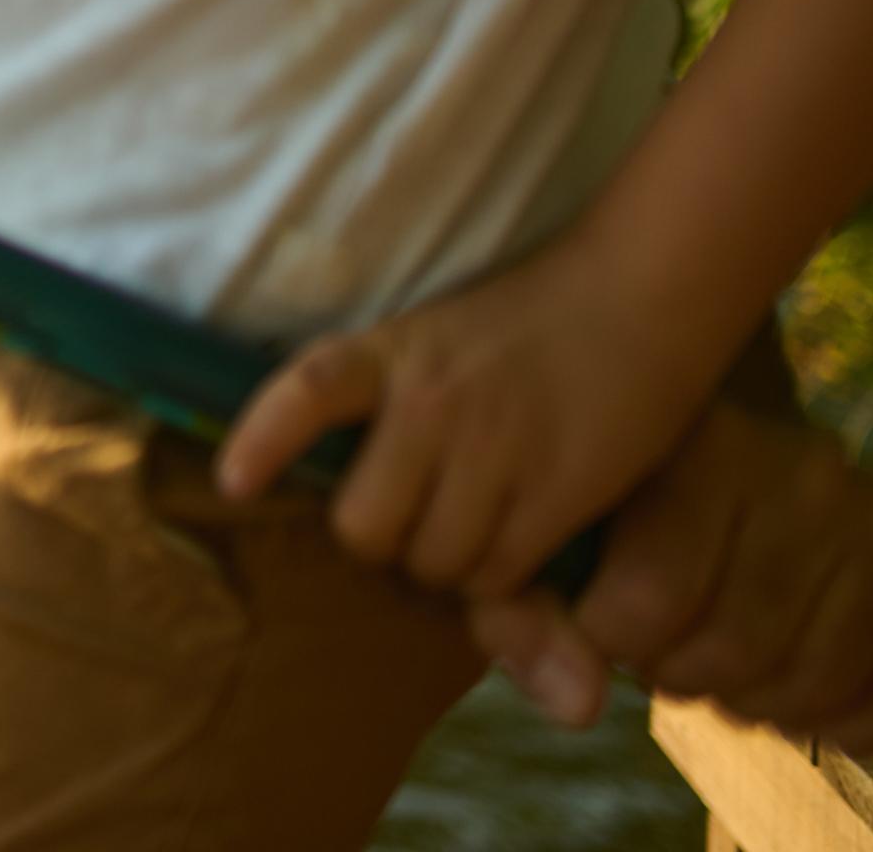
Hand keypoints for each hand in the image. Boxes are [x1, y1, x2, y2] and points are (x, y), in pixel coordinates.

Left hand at [215, 234, 728, 610]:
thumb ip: (387, 397)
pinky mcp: (556, 490)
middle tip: (416, 518)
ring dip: (449, 563)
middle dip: (386, 540)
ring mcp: (492, 448)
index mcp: (392, 351)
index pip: (307, 389)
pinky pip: (498, 573)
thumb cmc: (525, 326)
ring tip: (477, 521)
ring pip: (433, 562)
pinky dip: (502, 574)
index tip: (234, 483)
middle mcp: (431, 402)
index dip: (263, 438)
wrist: (638, 299)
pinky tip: (521, 535)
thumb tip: (344, 486)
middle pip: (364, 526)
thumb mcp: (434, 336)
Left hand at [463, 399, 872, 747]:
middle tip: (673, 652)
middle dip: (686, 676)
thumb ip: (522, 613)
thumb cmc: (610, 508)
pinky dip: (860, 721)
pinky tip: (808, 699)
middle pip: (737, 649)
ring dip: (761, 701)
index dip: (618, 642)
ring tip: (731, 668)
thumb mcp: (539, 537)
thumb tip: (579, 703)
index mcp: (694, 440)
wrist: (711, 464)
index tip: (608, 624)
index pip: (650, 599)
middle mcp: (801, 465)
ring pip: (816, 679)